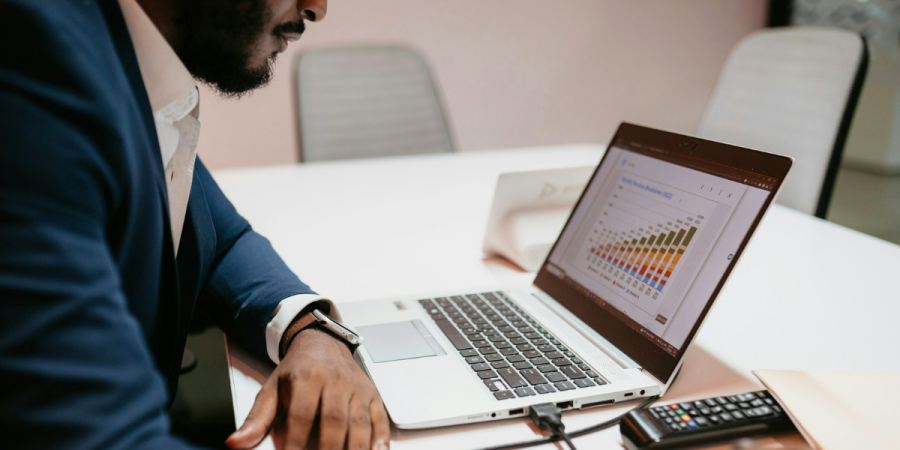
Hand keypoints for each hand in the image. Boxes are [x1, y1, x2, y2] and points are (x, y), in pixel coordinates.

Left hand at [225, 328, 389, 449]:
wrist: (323, 342)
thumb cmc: (297, 370)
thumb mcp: (272, 389)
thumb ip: (256, 420)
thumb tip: (236, 443)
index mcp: (306, 378)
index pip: (301, 414)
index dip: (296, 441)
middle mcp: (335, 381)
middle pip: (334, 420)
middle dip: (329, 449)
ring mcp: (357, 389)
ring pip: (360, 422)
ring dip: (356, 449)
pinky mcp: (372, 395)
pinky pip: (380, 419)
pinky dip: (380, 440)